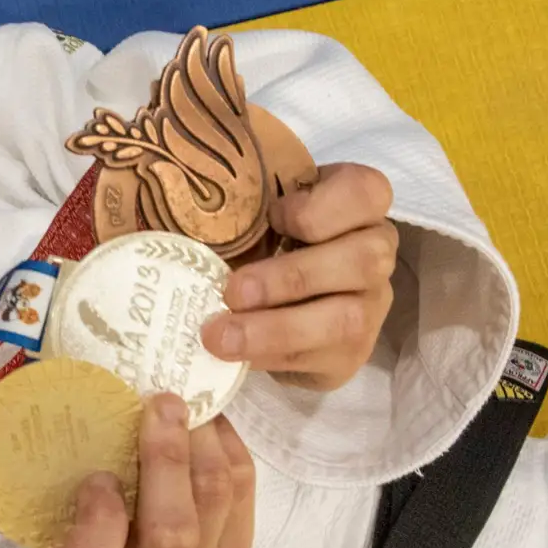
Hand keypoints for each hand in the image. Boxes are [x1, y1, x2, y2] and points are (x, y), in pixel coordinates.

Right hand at [40, 394, 257, 547]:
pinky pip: (243, 488)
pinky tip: (207, 421)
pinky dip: (227, 444)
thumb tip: (89, 416)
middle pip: (173, 532)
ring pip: (217, 500)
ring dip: (203, 442)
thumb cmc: (82, 540)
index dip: (99, 522)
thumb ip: (66, 491)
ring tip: (187, 405)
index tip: (96, 477)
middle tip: (161, 404)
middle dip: (168, 459)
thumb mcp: (57, 525)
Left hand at [200, 162, 397, 390]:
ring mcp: (370, 307)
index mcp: (359, 206)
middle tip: (231, 292)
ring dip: (276, 329)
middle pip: (362, 260)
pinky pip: (319, 359)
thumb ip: (242, 201)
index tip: (274, 215)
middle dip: (290, 278)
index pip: (367, 192)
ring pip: (343, 320)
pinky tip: (232, 357)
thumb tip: (170, 188)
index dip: (322, 206)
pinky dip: (270, 358)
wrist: (279, 301)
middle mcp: (376, 253)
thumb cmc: (265, 239)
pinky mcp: (351, 353)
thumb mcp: (259, 210)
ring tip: (221, 336)